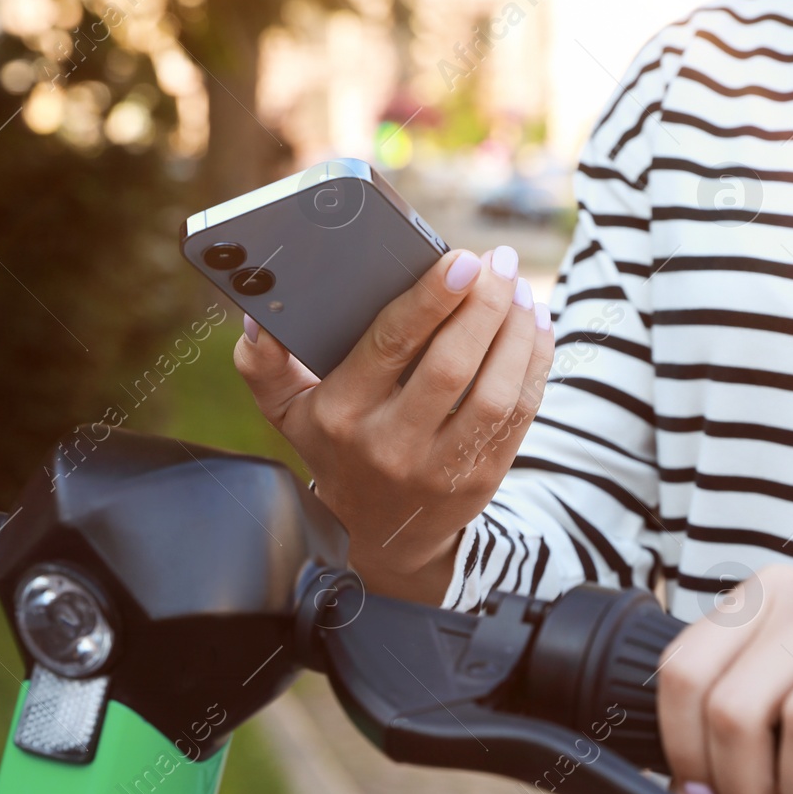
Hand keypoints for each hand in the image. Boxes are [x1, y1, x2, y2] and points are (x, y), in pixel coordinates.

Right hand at [234, 246, 553, 602]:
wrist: (377, 533)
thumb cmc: (334, 447)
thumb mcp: (286, 410)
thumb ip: (264, 362)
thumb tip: (257, 318)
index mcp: (341, 412)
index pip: (390, 347)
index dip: (430, 301)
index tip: (461, 260)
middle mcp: (391, 443)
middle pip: (451, 366)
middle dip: (484, 306)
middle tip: (500, 262)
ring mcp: (441, 466)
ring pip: (495, 391)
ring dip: (517, 333)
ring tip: (520, 289)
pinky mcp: (482, 477)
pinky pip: (519, 413)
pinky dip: (535, 363)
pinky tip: (534, 325)